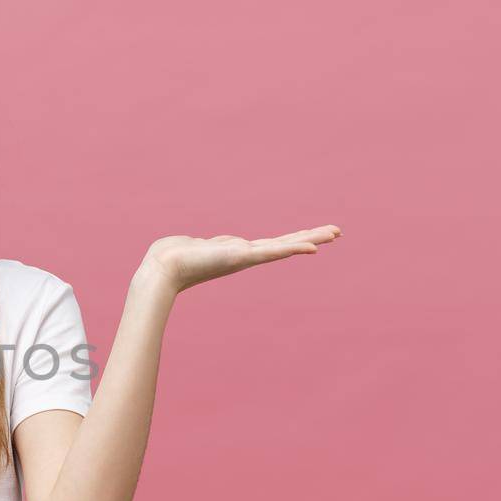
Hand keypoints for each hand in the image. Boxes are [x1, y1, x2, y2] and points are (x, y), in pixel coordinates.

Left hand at [137, 225, 342, 294]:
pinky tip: (309, 247)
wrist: (163, 268)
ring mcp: (245, 256)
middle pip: (285, 244)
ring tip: (333, 234)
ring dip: (310, 239)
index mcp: (238, 251)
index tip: (314, 236)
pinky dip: (291, 249)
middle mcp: (246, 254)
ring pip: (284, 246)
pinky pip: (271, 252)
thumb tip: (202, 245)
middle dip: (311, 237)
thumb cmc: (173, 257)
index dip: (294, 239)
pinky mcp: (240, 256)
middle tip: (338, 232)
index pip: (272, 244)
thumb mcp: (196, 246)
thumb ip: (205, 245)